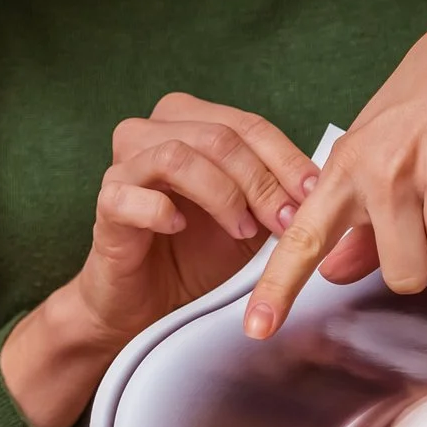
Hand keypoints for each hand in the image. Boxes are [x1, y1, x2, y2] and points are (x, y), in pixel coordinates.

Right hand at [1, 95, 317, 426]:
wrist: (146, 302)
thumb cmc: (196, 254)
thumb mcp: (249, 217)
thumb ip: (275, 193)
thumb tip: (321, 185)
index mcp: (189, 124)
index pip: (246, 124)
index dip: (285, 158)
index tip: (314, 193)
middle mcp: (152, 133)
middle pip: (217, 136)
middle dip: (261, 181)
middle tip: (286, 223)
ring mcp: (124, 167)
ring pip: (176, 155)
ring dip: (221, 194)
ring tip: (242, 230)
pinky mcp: (105, 205)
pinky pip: (129, 193)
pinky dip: (159, 208)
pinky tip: (180, 227)